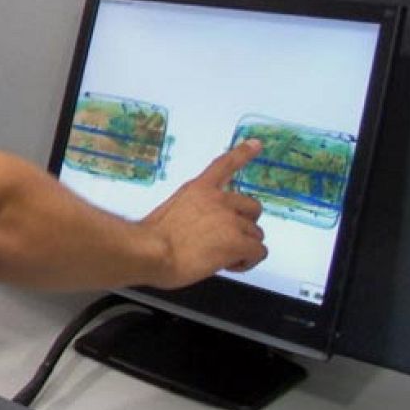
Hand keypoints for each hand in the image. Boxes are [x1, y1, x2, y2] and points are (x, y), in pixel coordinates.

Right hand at [139, 140, 267, 288]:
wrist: (150, 252)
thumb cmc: (151, 239)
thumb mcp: (169, 212)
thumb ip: (191, 212)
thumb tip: (198, 228)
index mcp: (198, 189)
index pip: (225, 164)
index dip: (243, 153)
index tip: (256, 144)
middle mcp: (218, 199)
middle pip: (252, 206)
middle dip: (246, 223)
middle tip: (231, 238)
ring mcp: (229, 219)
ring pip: (256, 233)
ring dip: (244, 246)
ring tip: (223, 257)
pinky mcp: (237, 241)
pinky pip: (258, 252)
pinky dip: (248, 261)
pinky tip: (231, 264)